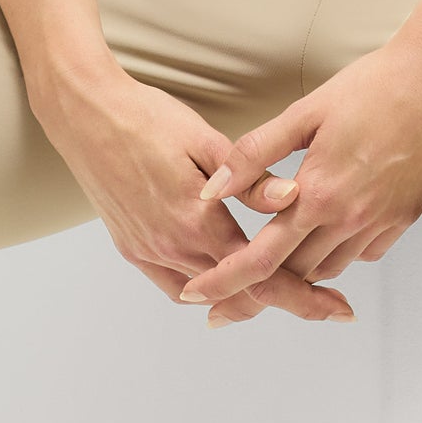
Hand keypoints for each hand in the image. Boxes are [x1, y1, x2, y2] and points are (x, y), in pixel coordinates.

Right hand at [30, 65, 357, 326]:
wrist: (84, 112)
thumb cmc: (145, 115)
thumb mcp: (203, 138)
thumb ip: (249, 177)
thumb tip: (293, 198)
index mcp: (197, 220)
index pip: (262, 274)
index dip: (304, 296)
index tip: (337, 310)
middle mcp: (172, 245)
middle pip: (240, 292)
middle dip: (286, 301)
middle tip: (325, 305)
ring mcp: (148, 250)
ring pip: (208, 294)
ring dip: (246, 297)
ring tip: (282, 290)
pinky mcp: (132, 247)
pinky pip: (175, 285)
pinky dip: (205, 290)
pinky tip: (222, 280)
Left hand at [178, 25, 421, 324]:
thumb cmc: (372, 85)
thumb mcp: (305, 111)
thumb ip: (255, 153)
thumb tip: (212, 187)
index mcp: (318, 193)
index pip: (261, 257)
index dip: (224, 281)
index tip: (195, 296)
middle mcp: (350, 219)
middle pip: (292, 275)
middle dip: (254, 290)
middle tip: (221, 294)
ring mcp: (380, 223)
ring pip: (326, 270)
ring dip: (295, 273)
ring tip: (266, 268)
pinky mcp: (402, 220)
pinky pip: (359, 254)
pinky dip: (334, 253)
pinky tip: (320, 235)